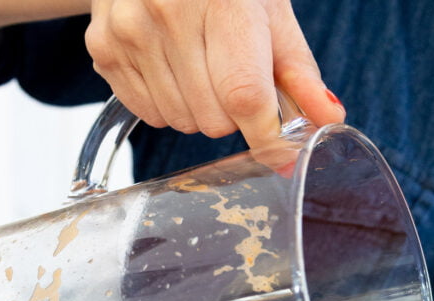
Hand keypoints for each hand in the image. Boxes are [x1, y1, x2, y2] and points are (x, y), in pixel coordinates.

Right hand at [85, 0, 344, 147]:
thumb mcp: (269, 12)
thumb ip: (299, 71)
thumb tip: (329, 120)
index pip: (245, 94)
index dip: (265, 134)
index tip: (281, 152)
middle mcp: (169, 11)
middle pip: (213, 120)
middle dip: (230, 112)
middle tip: (229, 73)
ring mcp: (130, 31)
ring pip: (182, 122)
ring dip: (198, 109)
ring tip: (198, 64)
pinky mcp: (104, 48)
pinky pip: (150, 114)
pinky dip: (167, 102)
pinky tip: (169, 63)